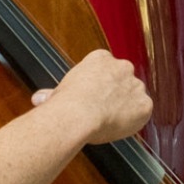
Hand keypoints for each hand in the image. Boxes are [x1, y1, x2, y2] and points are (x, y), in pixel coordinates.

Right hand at [31, 50, 153, 144]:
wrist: (78, 114)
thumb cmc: (66, 102)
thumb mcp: (56, 92)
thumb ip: (53, 93)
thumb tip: (39, 99)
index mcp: (101, 58)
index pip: (106, 68)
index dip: (101, 84)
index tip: (95, 96)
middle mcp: (122, 67)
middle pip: (123, 80)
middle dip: (116, 93)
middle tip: (103, 110)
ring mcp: (135, 85)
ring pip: (135, 96)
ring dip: (126, 106)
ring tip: (110, 121)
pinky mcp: (144, 104)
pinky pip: (142, 112)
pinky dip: (135, 120)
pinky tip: (120, 125)